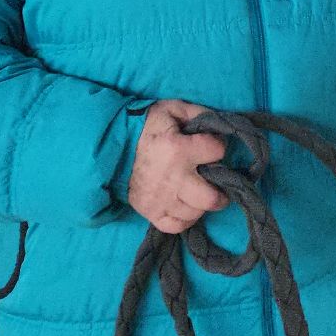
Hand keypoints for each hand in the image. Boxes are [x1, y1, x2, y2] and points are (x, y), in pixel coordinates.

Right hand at [127, 100, 228, 233]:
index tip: (213, 147)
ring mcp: (160, 198)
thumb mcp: (173, 110)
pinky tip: (187, 207)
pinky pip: (177, 226)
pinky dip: (186, 219)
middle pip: (211, 198)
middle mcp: (172, 178)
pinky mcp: (150, 211)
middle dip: (221, 191)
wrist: (114, 146)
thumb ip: (199, 114)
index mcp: (178, 149)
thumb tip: (220, 125)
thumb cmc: (148, 128)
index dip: (219, 147)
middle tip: (219, 185)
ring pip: (196, 213)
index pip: (217, 151)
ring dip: (202, 204)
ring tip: (198, 192)